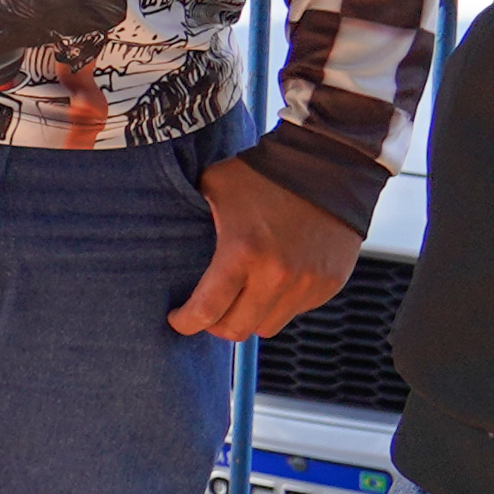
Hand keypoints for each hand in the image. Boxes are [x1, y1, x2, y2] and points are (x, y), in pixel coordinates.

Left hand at [170, 157, 361, 340]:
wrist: (326, 163)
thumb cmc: (262, 173)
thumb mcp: (214, 189)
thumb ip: (191, 222)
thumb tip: (165, 244)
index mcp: (242, 252)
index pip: (206, 312)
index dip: (186, 322)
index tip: (178, 318)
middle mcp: (277, 275)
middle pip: (236, 329)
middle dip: (215, 324)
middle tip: (209, 308)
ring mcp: (307, 283)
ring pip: (266, 326)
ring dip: (249, 315)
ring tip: (241, 294)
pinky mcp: (329, 284)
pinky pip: (295, 311)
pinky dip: (280, 302)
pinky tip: (273, 278)